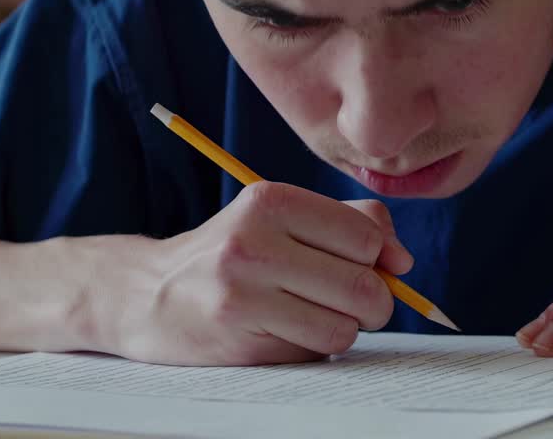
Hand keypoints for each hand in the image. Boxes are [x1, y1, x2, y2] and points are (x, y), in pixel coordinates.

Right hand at [116, 182, 411, 365]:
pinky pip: (315, 353)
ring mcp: (243, 295)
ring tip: (313, 314)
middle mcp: (253, 243)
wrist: (148, 294)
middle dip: (374, 302)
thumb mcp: (282, 216)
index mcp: (270, 200)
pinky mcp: (239, 342)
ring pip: (344, 326)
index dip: (380, 258)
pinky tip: (286, 332)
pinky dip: (315, 348)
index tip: (366, 266)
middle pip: (363, 285)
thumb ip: (351, 224)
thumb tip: (403, 261)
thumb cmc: (232, 252)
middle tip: (355, 302)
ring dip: (344, 328)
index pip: (366, 235)